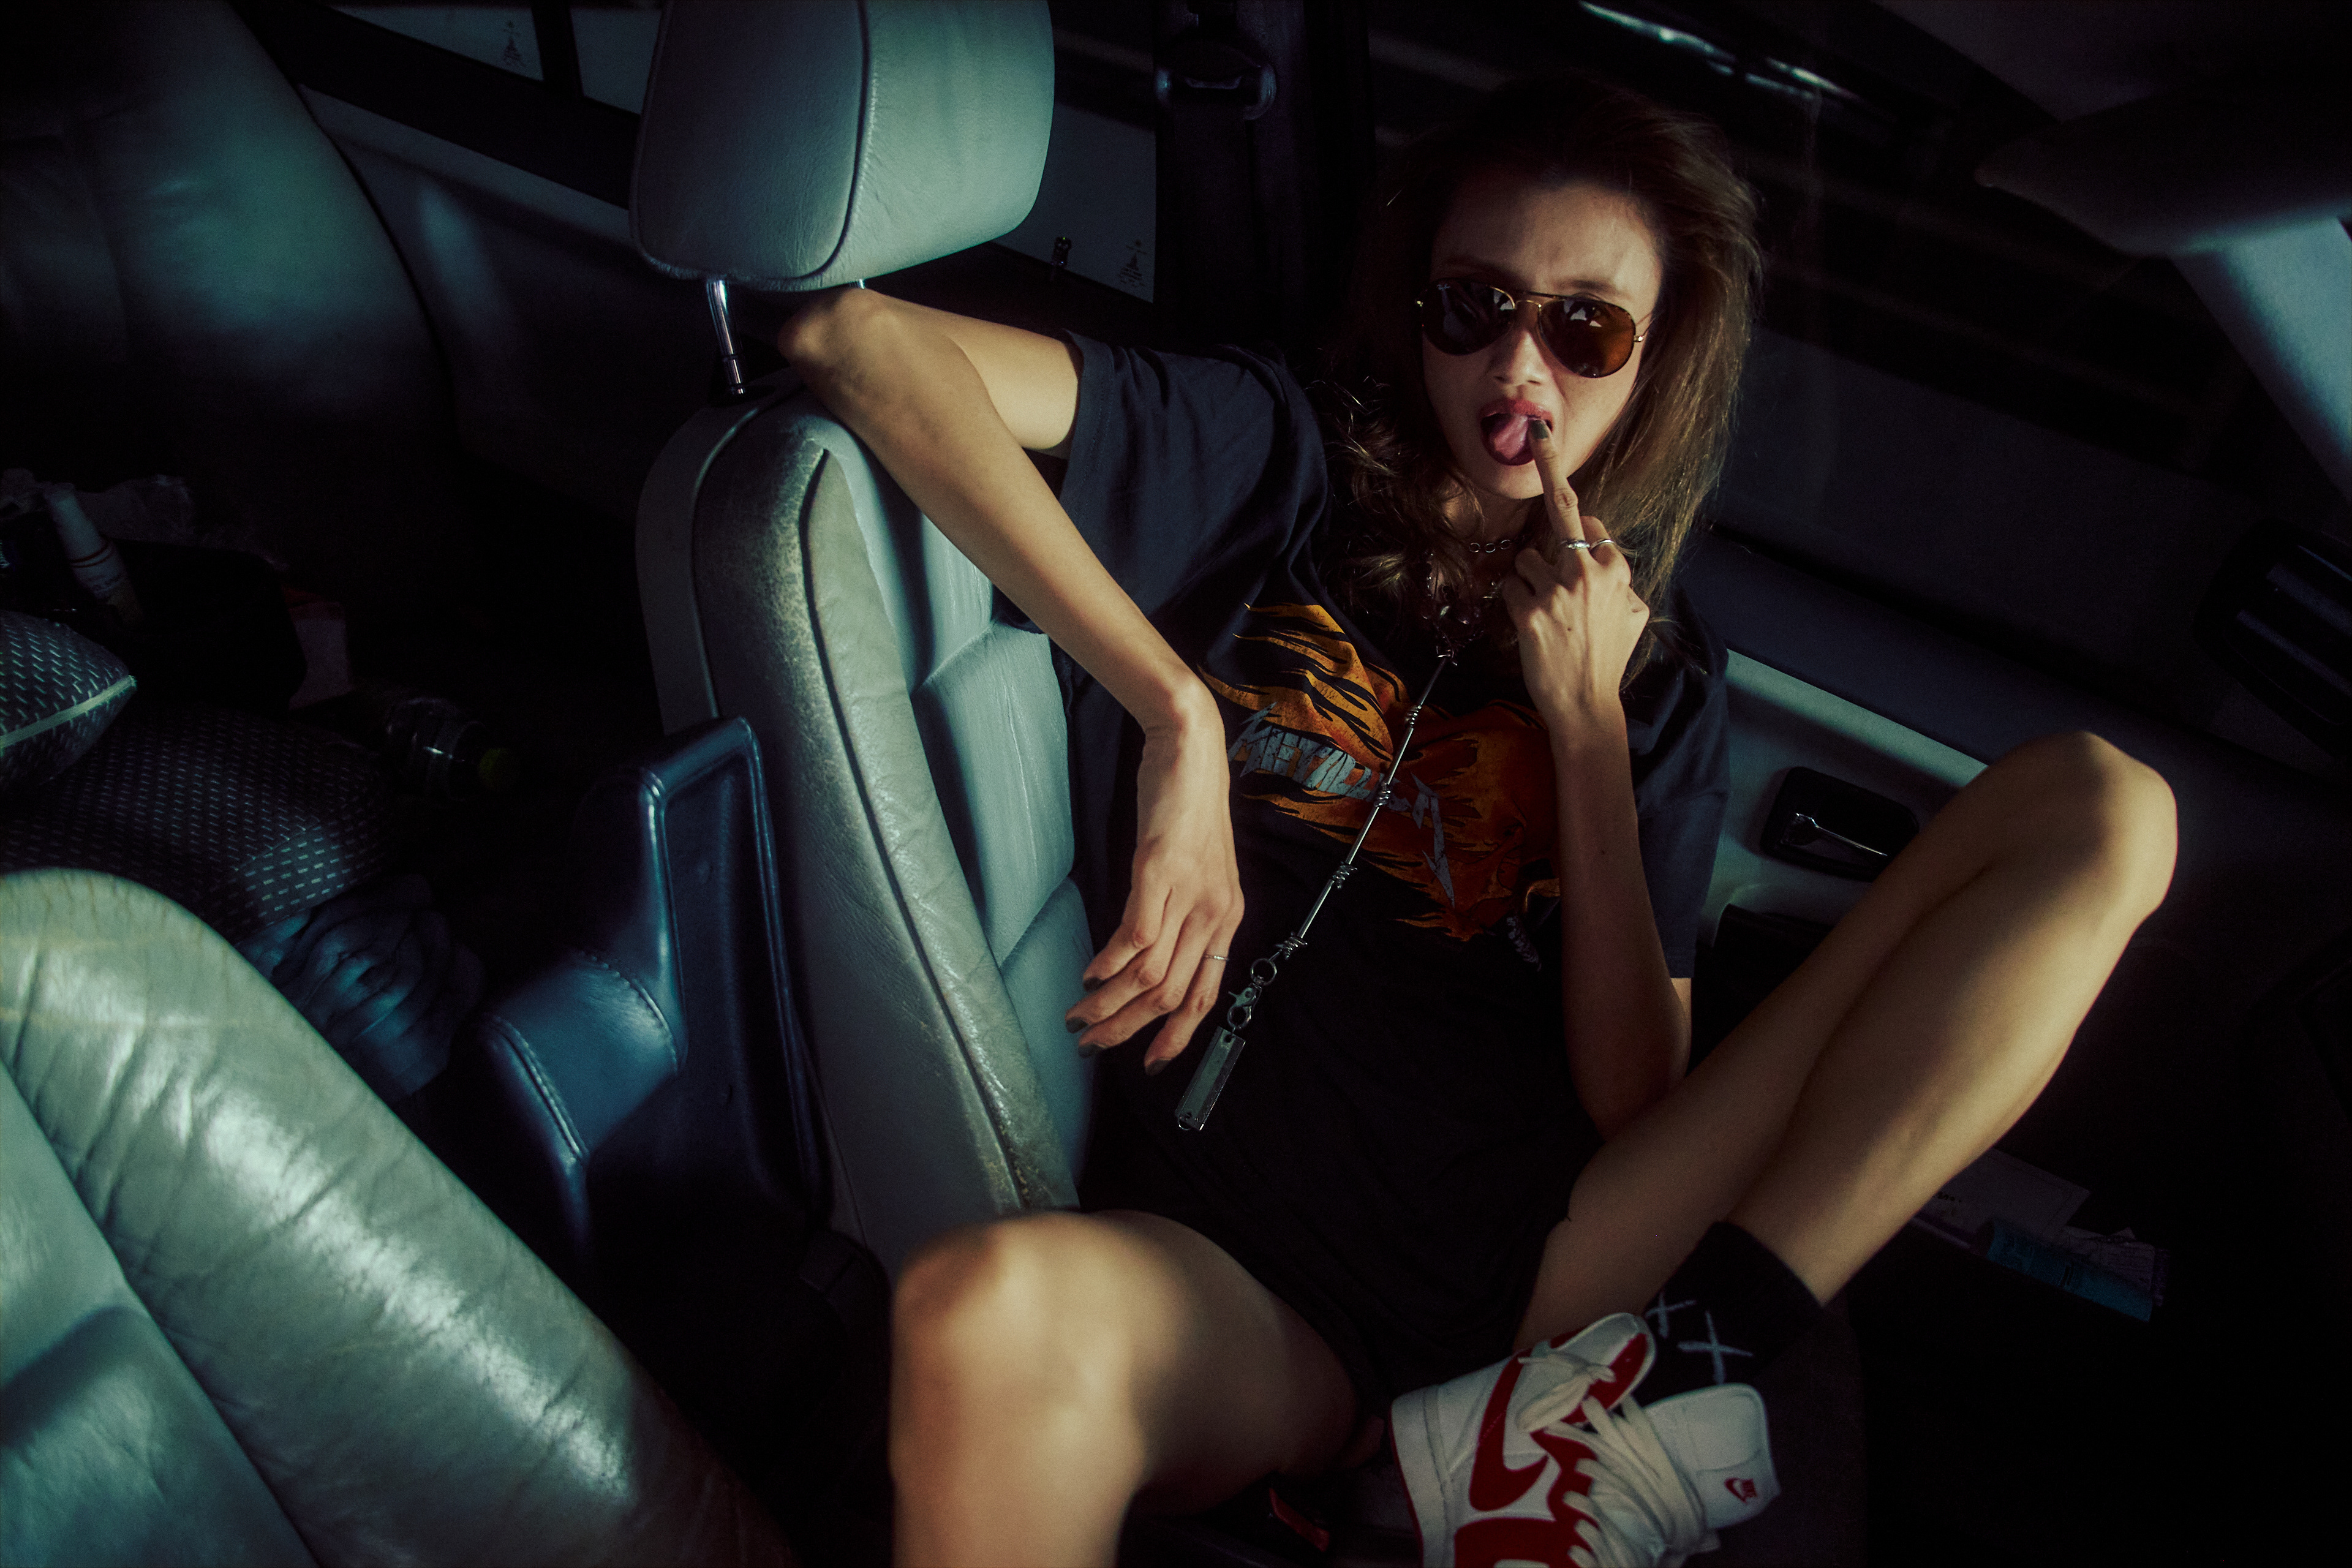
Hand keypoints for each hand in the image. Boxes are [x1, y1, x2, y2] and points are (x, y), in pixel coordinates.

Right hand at [1061, 691, 1243, 1071]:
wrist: (1191, 752)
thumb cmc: (1188, 810)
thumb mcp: (1197, 872)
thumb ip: (1182, 917)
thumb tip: (1148, 963)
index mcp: (1226, 919)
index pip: (1204, 996)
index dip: (1176, 1038)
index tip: (1149, 1064)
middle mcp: (1214, 914)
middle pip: (1171, 996)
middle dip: (1128, 1030)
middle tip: (1090, 1045)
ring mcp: (1188, 894)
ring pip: (1149, 974)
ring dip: (1108, 1005)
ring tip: (1077, 1018)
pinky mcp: (1159, 871)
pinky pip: (1135, 936)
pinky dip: (1109, 965)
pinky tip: (1088, 977)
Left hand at [1498, 419, 1648, 733]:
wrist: (1585, 706)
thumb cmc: (1608, 661)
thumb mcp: (1635, 615)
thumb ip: (1621, 578)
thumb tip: (1604, 546)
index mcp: (1617, 572)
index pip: (1589, 524)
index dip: (1574, 520)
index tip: (1552, 445)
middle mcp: (1589, 574)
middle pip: (1562, 513)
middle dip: (1551, 463)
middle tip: (1538, 427)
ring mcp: (1557, 592)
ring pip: (1526, 558)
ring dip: (1528, 578)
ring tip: (1547, 616)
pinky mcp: (1528, 611)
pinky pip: (1510, 585)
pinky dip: (1514, 600)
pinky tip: (1530, 626)